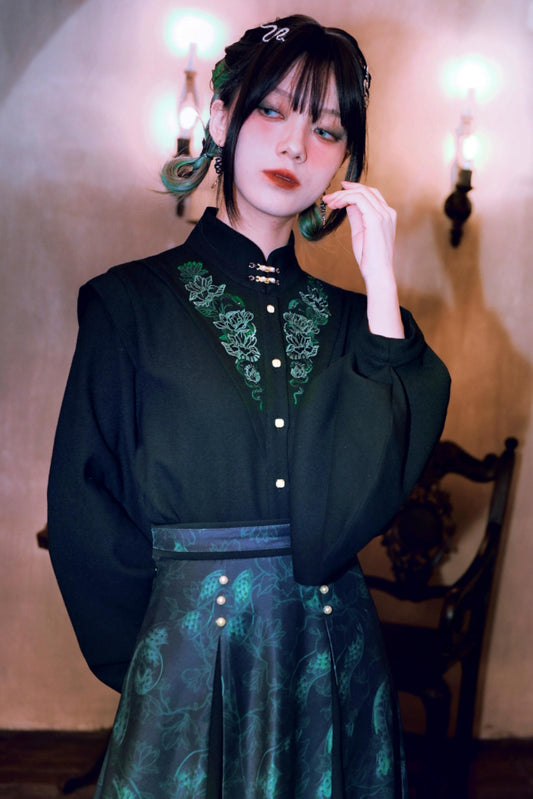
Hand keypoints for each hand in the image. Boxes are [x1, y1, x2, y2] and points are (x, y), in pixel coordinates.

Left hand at [323, 182, 403, 337]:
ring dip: (342, 195)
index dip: (354, 190)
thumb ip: (356, 217)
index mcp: (387, 215)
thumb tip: (347, 204)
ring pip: (361, 193)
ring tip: (329, 202)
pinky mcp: (375, 219)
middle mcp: (388, 212)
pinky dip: (344, 198)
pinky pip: (358, 199)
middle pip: (366, 190)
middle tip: (328, 197)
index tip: (338, 192)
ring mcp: (383, 214)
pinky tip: (335, 205)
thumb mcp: (360, 233)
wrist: (378, 273)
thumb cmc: (369, 258)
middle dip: (345, 191)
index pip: (371, 195)